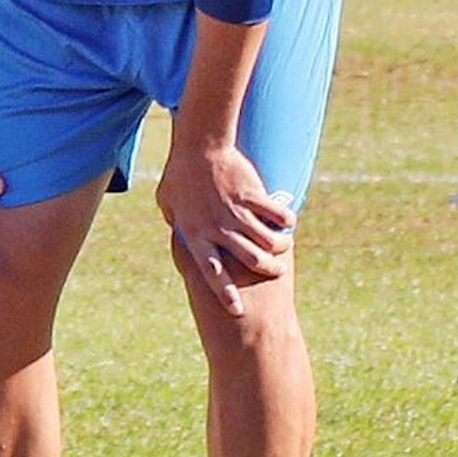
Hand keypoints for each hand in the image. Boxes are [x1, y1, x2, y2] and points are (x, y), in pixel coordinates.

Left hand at [156, 139, 294, 317]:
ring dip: (279, 247)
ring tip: (283, 248)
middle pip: (248, 259)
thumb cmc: (180, 173)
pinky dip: (285, 221)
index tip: (237, 311)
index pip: (211, 271)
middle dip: (266, 269)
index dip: (225, 293)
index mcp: (195, 234)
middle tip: (276, 271)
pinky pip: (275, 215)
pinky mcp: (252, 195)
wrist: (198, 144)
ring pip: (266, 240)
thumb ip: (177, 224)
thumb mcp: (169, 203)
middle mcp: (217, 227)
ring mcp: (236, 212)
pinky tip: (288, 222)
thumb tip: (179, 236)